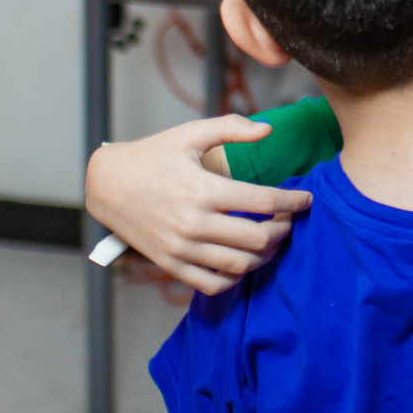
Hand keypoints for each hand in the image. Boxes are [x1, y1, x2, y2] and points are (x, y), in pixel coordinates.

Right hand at [84, 115, 310, 294]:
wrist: (106, 184)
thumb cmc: (151, 156)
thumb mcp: (189, 134)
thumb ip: (230, 128)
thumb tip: (268, 129)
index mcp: (203, 190)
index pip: (264, 201)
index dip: (293, 202)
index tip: (306, 200)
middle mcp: (194, 223)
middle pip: (258, 238)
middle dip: (283, 230)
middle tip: (289, 220)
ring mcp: (182, 249)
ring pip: (240, 265)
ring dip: (265, 255)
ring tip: (271, 240)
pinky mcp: (171, 265)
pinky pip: (212, 284)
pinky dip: (235, 278)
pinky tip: (243, 259)